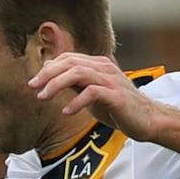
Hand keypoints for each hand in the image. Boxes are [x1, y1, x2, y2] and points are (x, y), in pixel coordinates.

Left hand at [28, 53, 162, 141]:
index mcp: (98, 65)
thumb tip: (50, 73)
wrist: (146, 120)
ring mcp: (111, 80)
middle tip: (33, 87)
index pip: (69, 58)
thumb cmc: (117, 107)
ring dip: (57, 85)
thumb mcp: (91, 93)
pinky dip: (76, 102)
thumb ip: (74, 83)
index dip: (49, 68)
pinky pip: (92, 92)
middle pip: (71, 63)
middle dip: (48, 74)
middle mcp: (104, 68)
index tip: (34, 82)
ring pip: (79, 73)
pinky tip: (66, 111)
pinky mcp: (116, 96)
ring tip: (43, 97)